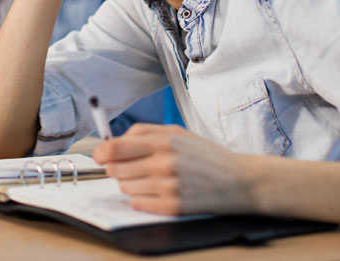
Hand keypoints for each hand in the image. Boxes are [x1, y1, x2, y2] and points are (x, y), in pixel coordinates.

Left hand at [92, 124, 255, 215]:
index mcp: (163, 141)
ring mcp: (168, 186)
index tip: (100, 156)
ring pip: (125, 188)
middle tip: (134, 167)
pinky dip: (142, 199)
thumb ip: (144, 132)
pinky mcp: (173, 206)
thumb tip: (113, 140)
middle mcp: (163, 163)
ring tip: (154, 178)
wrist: (240, 180)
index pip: (115, 147)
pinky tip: (159, 191)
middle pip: (115, 169)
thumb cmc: (206, 155)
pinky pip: (138, 204)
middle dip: (118, 168)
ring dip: (132, 184)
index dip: (101, 152)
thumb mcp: (177, 132)